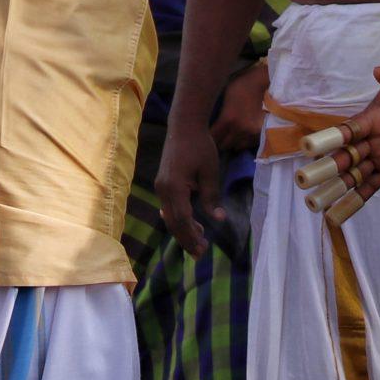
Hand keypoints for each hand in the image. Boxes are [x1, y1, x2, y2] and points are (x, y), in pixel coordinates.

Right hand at [154, 121, 223, 255]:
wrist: (184, 126)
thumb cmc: (200, 146)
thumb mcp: (210, 172)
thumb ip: (211, 197)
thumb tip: (218, 219)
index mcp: (175, 187)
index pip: (182, 219)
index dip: (192, 236)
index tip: (203, 248)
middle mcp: (163, 189)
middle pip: (173, 221)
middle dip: (186, 239)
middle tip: (200, 253)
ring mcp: (160, 186)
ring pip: (169, 216)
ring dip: (182, 230)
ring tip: (197, 241)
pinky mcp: (162, 183)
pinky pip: (168, 206)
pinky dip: (177, 218)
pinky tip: (188, 224)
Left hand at [210, 63, 267, 157]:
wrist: (266, 83)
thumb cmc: (242, 85)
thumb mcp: (225, 96)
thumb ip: (219, 112)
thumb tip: (209, 123)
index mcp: (228, 119)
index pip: (212, 137)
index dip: (206, 137)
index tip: (203, 135)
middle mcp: (239, 130)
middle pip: (223, 145)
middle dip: (218, 141)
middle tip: (216, 136)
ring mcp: (252, 134)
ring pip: (236, 147)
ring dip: (232, 142)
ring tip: (229, 135)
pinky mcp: (261, 134)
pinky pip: (248, 144)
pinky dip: (243, 141)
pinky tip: (241, 133)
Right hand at [314, 65, 379, 203]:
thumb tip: (379, 71)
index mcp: (369, 119)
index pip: (346, 131)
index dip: (329, 139)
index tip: (309, 147)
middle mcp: (369, 139)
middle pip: (344, 156)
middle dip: (327, 167)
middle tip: (305, 180)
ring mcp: (379, 155)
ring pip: (354, 174)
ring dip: (337, 186)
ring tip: (317, 202)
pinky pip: (373, 185)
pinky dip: (358, 197)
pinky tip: (342, 210)